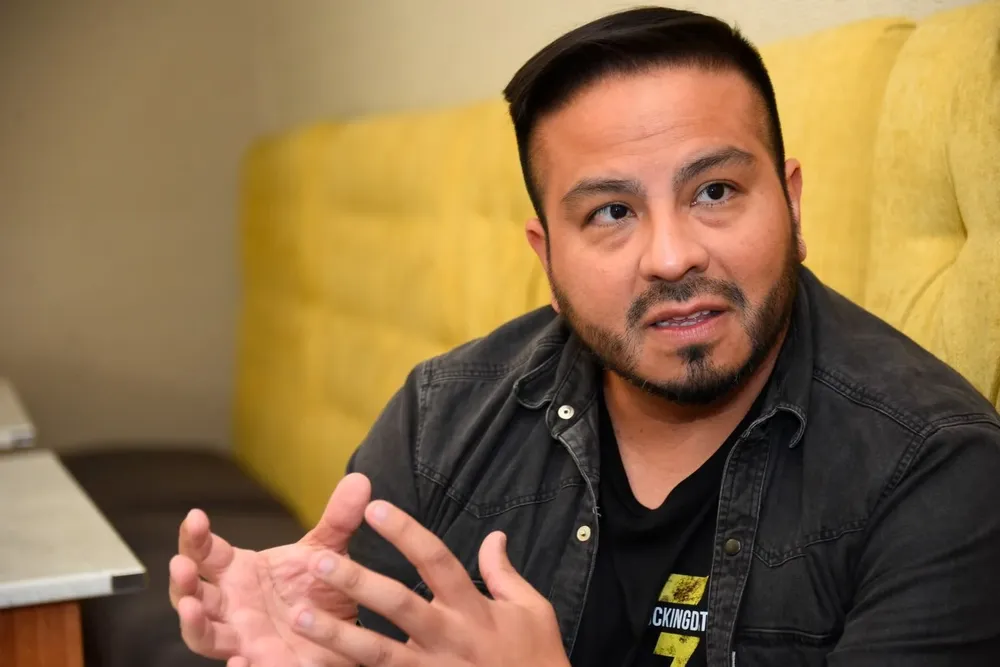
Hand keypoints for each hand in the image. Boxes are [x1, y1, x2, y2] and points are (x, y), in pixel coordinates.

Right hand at [168, 472, 372, 666]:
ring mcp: (241, 637)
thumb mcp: (327, 552)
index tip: (196, 516)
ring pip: (204, 635)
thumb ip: (339, 521)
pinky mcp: (262, 663)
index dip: (195, 536)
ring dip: (194, 623)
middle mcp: (231, 606)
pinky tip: (238, 662)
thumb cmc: (318, 586)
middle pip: (193, 595)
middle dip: (184, 580)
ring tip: (192, 607)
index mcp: (238, 573)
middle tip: (181, 565)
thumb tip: (359, 480)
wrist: (342, 627)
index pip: (205, 552)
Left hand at [289, 500, 569, 666]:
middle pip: (397, 604)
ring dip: (335, 635)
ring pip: (377, 653)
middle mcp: (449, 638)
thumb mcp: (531, 610)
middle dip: (357, 582)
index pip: (435, 560)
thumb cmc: (538, 658)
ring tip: (299, 616)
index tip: (375, 509)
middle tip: (319, 561)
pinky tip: (314, 664)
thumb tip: (494, 536)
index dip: (405, 532)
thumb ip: (504, 574)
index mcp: (473, 609)